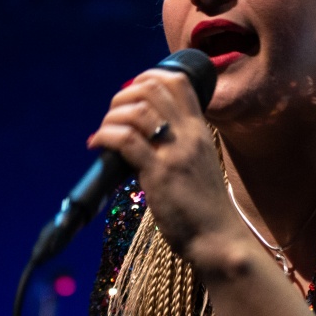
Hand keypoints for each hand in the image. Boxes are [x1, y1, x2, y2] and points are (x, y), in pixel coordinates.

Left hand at [87, 67, 237, 260]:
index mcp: (199, 130)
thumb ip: (179, 145)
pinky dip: (105, 136)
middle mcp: (189, 134)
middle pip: (153, 88)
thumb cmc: (205, 208)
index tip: (131, 93)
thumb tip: (145, 135)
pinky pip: (126, 139)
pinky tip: (98, 146)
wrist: (218, 238)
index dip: (149, 77)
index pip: (179, 82)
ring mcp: (174, 152)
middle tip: (113, 115)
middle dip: (124, 95)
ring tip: (103, 133)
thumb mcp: (199, 164)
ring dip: (111, 116)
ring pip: (136, 110)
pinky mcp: (159, 174)